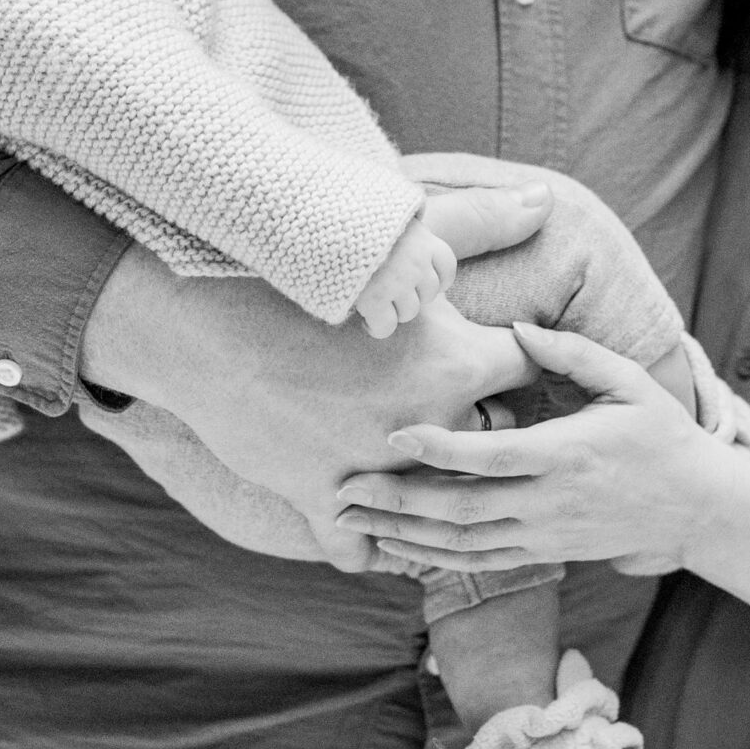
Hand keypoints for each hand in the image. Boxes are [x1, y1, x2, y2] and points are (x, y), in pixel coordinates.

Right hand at [78, 206, 546, 516]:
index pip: (529, 371)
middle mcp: (430, 429)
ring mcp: (378, 474)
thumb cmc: (304, 277)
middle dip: (483, 431)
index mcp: (457, 366)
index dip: (520, 362)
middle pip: (492, 445)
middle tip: (464, 413)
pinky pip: (364, 551)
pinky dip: (368, 541)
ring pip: (433, 505)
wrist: (205, 325)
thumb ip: (481, 223)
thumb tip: (544, 197)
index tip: (505, 360)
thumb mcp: (396, 243)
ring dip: (431, 492)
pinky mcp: (326, 505)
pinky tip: (369, 519)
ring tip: (423, 474)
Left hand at [333, 319, 733, 571]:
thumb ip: (573, 353)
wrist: (696, 509)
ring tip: (351, 521)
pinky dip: (433, 558)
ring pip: (463, 545)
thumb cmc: (661, 435)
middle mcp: (551, 502)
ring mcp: (545, 535)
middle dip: (399, 501)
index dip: (442, 447)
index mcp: (568, 454)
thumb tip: (521, 327)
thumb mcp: (629, 381)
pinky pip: (479, 563)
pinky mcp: (543, 554)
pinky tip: (395, 546)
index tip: (396, 431)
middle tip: (345, 488)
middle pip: (463, 509)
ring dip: (403, 535)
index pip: (494, 456)